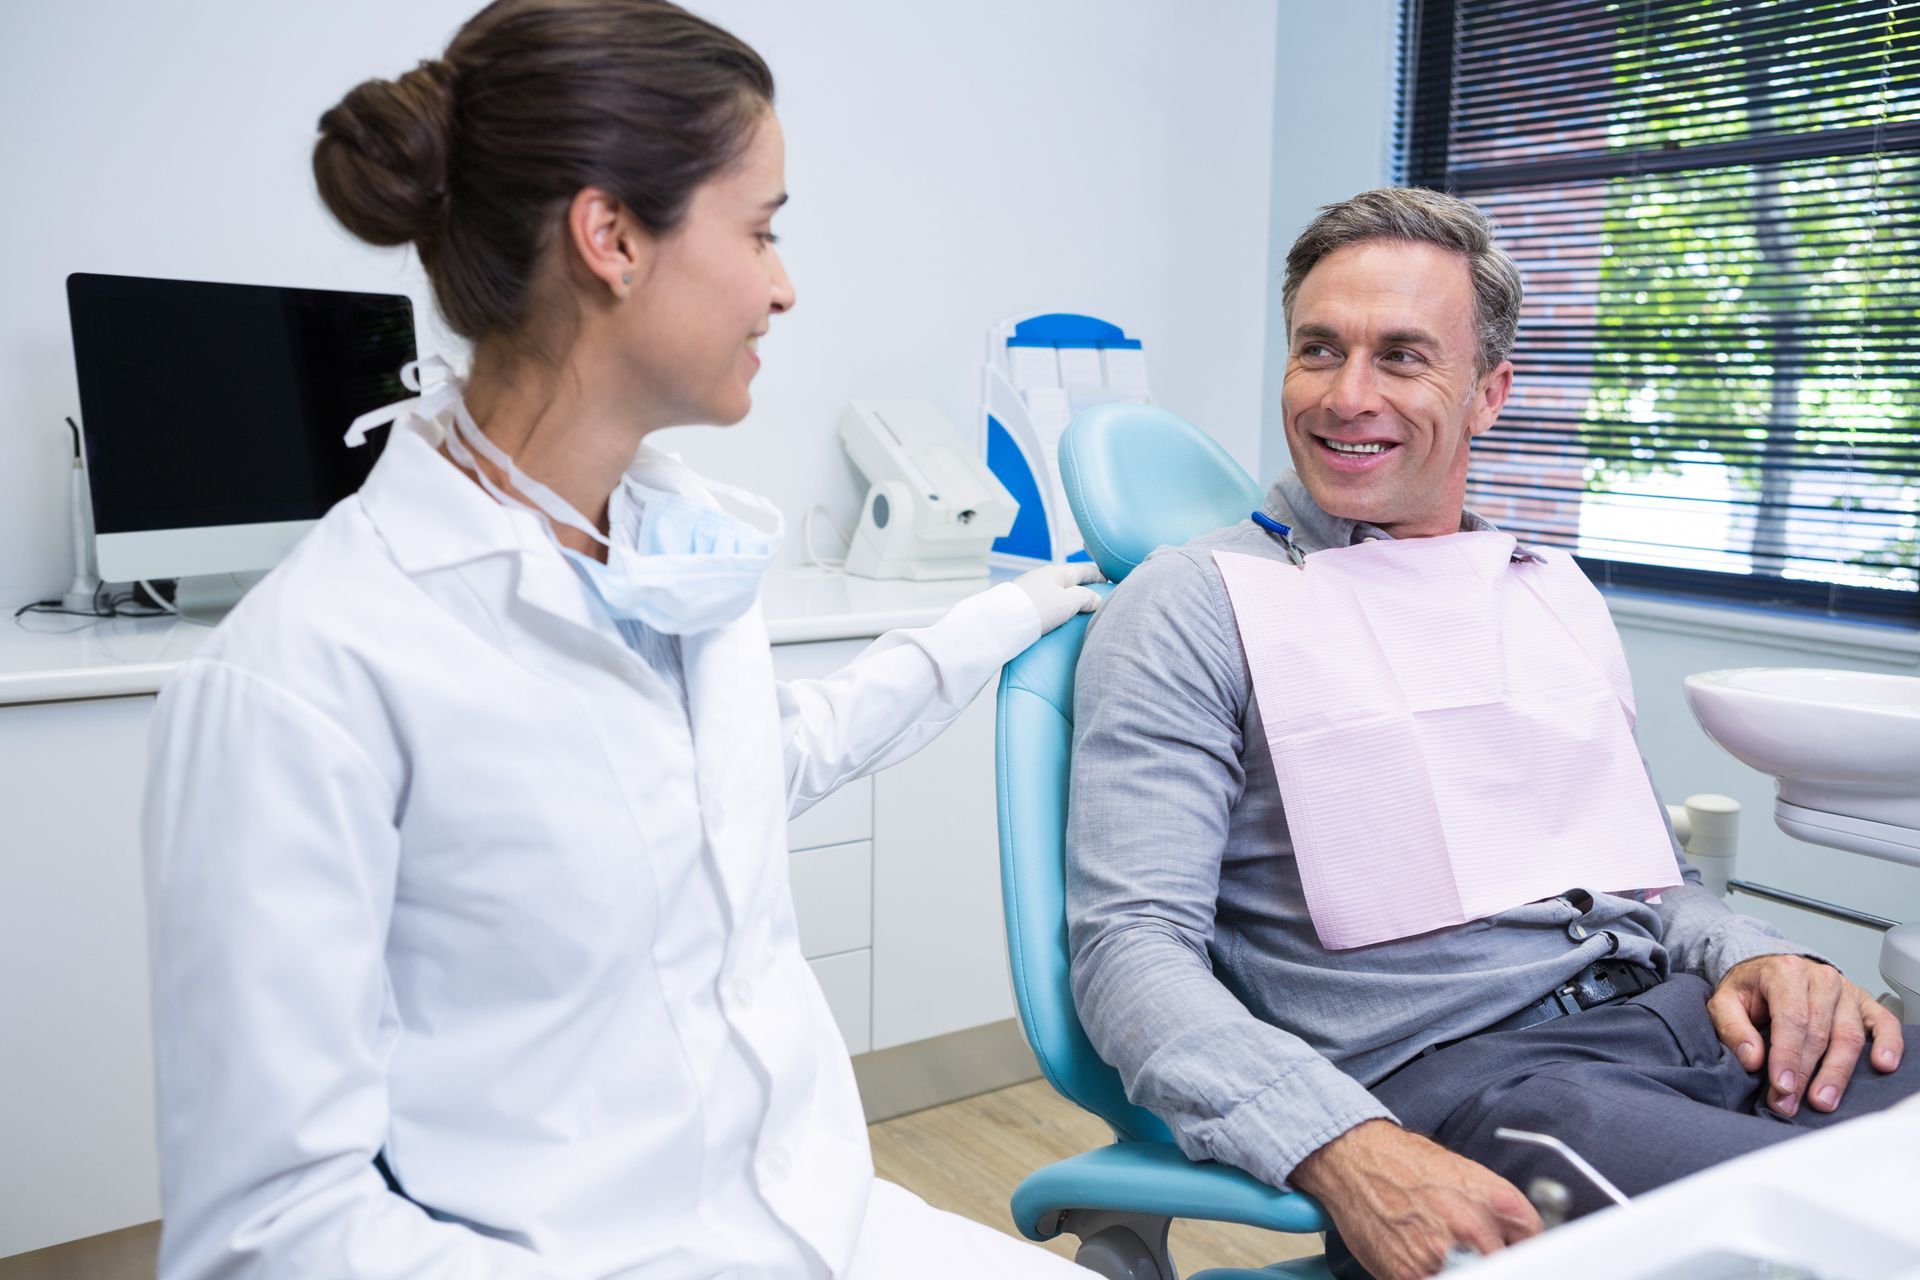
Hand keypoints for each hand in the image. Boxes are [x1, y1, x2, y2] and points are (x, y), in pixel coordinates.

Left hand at [1012, 561, 1103, 632]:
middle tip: (1095, 597)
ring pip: (1055, 591)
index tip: (1108, 580)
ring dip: (1067, 598)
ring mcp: (1030, 589)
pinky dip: (1054, 606)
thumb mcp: (1069, 602)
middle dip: (1082, 587)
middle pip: (1069, 580)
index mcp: (1057, 572)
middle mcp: (1043, 576)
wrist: (1003, 621)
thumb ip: (1086, 597)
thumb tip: (1096, 599)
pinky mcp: (1022, 603)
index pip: (1084, 570)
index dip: (1098, 575)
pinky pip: (1044, 602)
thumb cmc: (1038, 608)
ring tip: (1077, 611)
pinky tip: (1055, 617)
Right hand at [1291, 1120, 1541, 1279]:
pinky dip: (1429, 1276)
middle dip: (1490, 1264)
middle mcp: (1475, 1230)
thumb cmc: (1410, 1166)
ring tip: (1437, 1252)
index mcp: (1499, 1204)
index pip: (1538, 1250)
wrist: (1358, 1159)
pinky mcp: (1411, 1275)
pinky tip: (1418, 1259)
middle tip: (1467, 1253)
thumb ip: (1505, 1219)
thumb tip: (1525, 1249)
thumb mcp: (1472, 1179)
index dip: (1525, 1258)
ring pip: (1470, 1277)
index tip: (1515, 1259)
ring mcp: (1443, 1256)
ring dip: (1460, 1270)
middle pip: (1506, 1270)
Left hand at [1709, 954, 1903, 1116]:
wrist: (1770, 968)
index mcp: (1785, 973)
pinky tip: (1883, 1064)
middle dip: (1805, 1074)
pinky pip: (1884, 1023)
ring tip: (1824, 1100)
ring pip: (1849, 1036)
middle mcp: (1820, 979)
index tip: (1782, 1086)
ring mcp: (1846, 991)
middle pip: (1818, 1034)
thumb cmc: (1750, 988)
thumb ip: (1732, 1028)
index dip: (1787, 1056)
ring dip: (1837, 1073)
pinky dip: (1888, 1044)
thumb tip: (1752, 1059)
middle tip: (1791, 1103)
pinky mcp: (1864, 1003)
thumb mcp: (1725, 1000)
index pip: (1791, 1020)